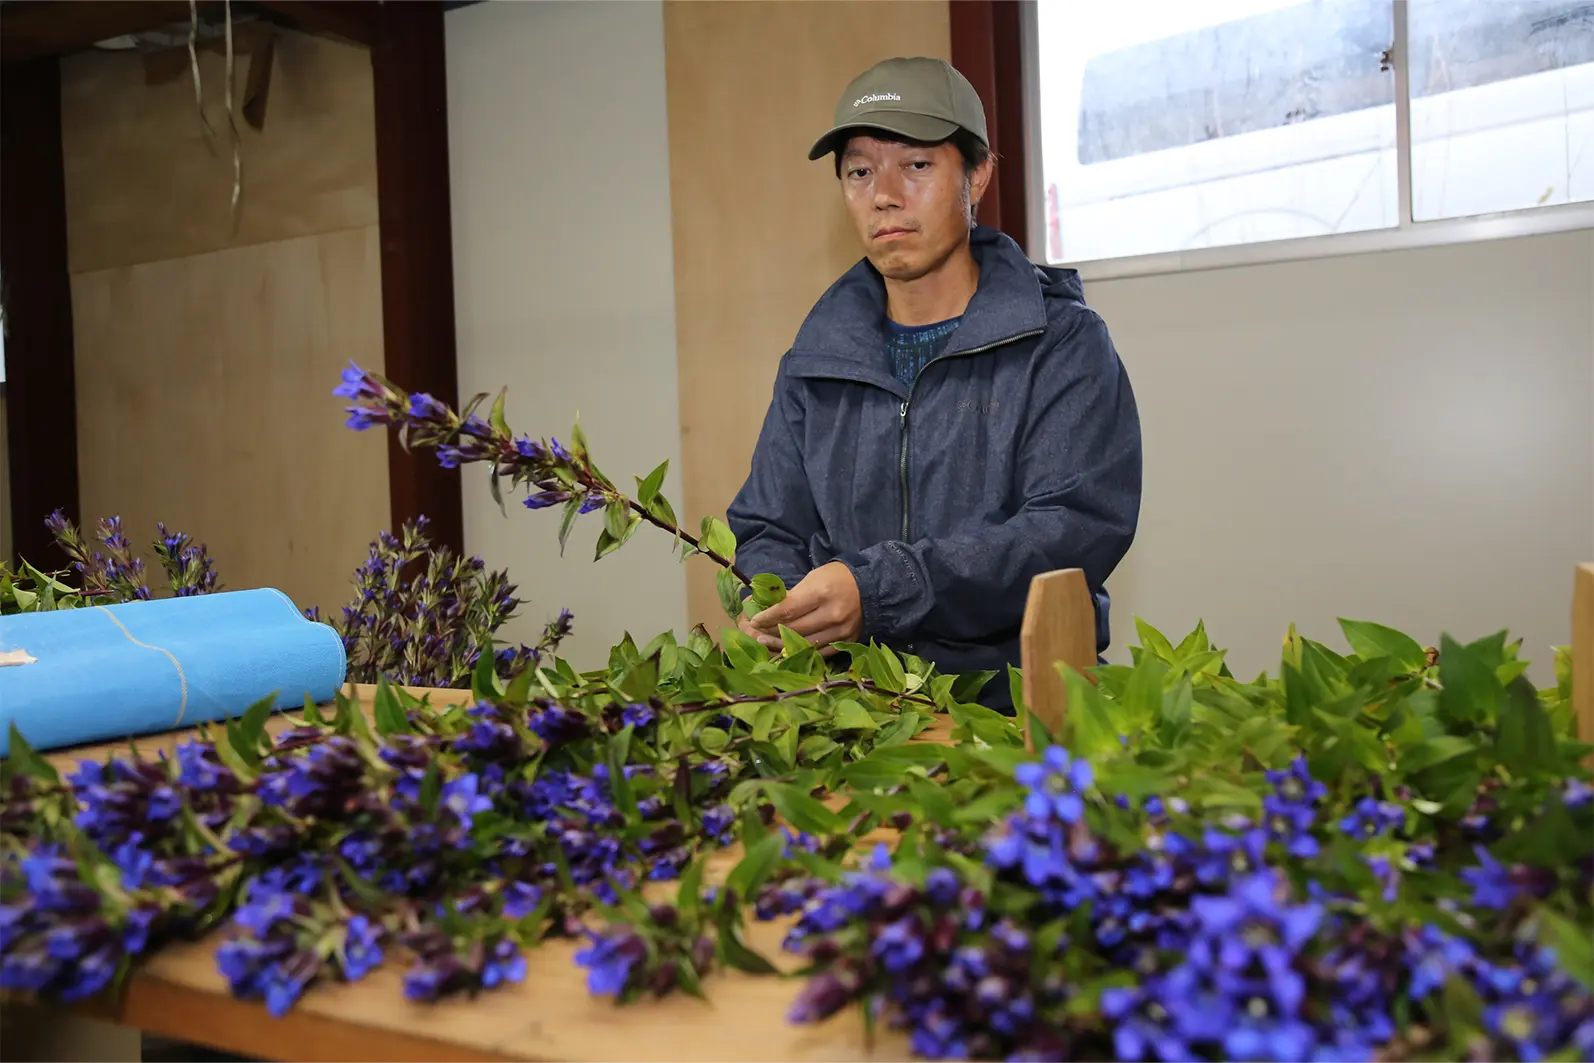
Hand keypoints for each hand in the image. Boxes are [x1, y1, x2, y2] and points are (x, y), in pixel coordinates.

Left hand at [747, 562, 861, 653]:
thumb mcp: (813, 578)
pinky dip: (801, 651)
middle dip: (770, 632)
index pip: (787, 610)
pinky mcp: (847, 642)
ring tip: (766, 643)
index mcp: (821, 593)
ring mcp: (841, 631)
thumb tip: (765, 606)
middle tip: (755, 633)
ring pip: (804, 644)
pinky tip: (787, 650)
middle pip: (793, 629)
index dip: (768, 617)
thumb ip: (792, 595)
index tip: (754, 619)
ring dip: (781, 645)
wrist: (871, 587)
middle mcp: (832, 614)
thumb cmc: (836, 578)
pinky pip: (819, 652)